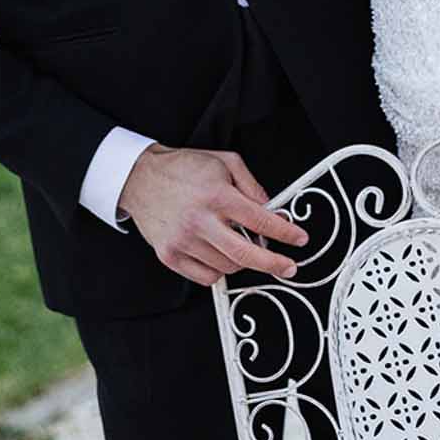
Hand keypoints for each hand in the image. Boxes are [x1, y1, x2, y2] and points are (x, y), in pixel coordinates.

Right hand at [117, 144, 307, 285]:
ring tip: (239, 244)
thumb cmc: (183, 168)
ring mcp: (183, 241)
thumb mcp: (225, 162)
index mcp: (216, 195)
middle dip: (274, 264)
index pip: (260, 221)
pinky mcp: (170, 255)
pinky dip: (219, 269)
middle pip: (246, 255)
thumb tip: (272, 210)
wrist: (140, 178)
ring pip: (228, 267)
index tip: (299, 239)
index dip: (285, 233)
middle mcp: (200, 220)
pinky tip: (219, 253)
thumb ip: (252, 185)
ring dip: (242, 261)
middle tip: (289, 267)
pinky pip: (206, 276)